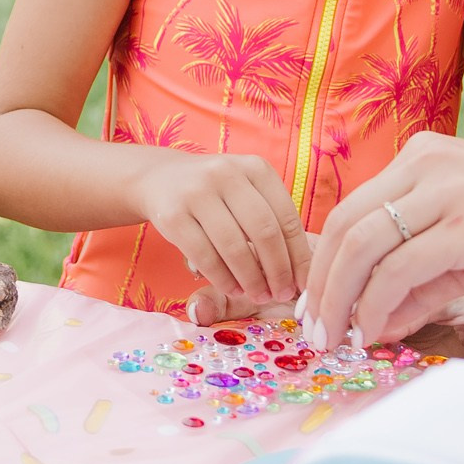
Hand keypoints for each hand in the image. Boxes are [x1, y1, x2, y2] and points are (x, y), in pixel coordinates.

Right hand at [130, 150, 310, 309]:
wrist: (159, 179)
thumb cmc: (216, 194)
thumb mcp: (246, 191)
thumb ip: (272, 220)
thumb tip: (302, 273)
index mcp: (255, 167)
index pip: (287, 217)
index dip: (299, 256)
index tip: (304, 284)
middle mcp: (226, 173)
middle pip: (264, 232)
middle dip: (277, 271)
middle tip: (282, 294)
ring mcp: (196, 192)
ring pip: (235, 247)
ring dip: (251, 280)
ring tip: (259, 296)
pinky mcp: (172, 215)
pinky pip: (204, 257)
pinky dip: (223, 279)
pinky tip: (232, 289)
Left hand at [304, 132, 463, 352]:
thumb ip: (420, 279)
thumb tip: (372, 321)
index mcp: (422, 156)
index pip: (349, 210)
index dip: (324, 262)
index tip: (315, 306)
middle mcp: (425, 162)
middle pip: (343, 225)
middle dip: (321, 285)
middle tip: (314, 331)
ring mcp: (444, 189)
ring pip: (362, 245)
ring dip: (341, 299)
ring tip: (337, 338)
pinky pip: (400, 268)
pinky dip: (378, 305)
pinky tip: (376, 331)